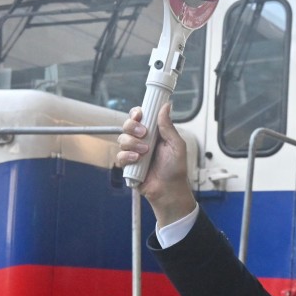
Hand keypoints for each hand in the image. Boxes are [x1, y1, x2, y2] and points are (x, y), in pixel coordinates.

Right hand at [115, 102, 197, 225]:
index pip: (140, 117)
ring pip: (122, 139)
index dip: (136, 113)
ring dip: (132, 144)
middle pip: (127, 125)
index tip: (139, 114)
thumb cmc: (175, 169)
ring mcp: (133, 152)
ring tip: (144, 153)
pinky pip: (119, 155)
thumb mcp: (176, 145)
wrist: (169, 190)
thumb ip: (168, 126)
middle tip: (143, 134)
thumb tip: (166, 106)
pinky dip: (126, 156)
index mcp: (154, 133)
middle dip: (132, 127)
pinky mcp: (127, 164)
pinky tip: (136, 160)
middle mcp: (141, 140)